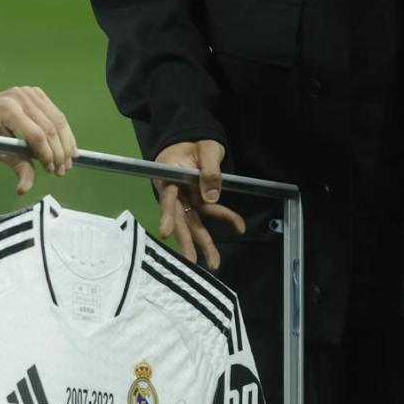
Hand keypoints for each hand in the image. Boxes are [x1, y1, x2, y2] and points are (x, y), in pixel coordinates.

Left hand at [0, 86, 78, 194]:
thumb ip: (16, 166)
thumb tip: (24, 189)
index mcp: (7, 110)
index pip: (36, 134)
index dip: (47, 154)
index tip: (50, 170)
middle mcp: (21, 97)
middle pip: (50, 127)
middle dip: (59, 151)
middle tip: (62, 170)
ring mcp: (30, 92)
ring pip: (58, 119)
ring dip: (66, 143)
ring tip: (69, 162)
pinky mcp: (37, 93)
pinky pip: (56, 114)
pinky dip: (64, 132)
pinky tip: (69, 147)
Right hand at [152, 140, 245, 269]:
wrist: (192, 140)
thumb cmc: (194, 143)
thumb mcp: (206, 150)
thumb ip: (209, 171)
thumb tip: (211, 198)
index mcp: (170, 177)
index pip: (167, 197)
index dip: (166, 215)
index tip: (164, 233)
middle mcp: (175, 192)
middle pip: (179, 218)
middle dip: (186, 241)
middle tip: (191, 261)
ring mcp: (186, 199)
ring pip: (193, 222)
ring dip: (204, 242)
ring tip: (213, 264)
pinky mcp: (197, 200)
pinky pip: (210, 211)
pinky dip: (225, 218)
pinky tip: (239, 226)